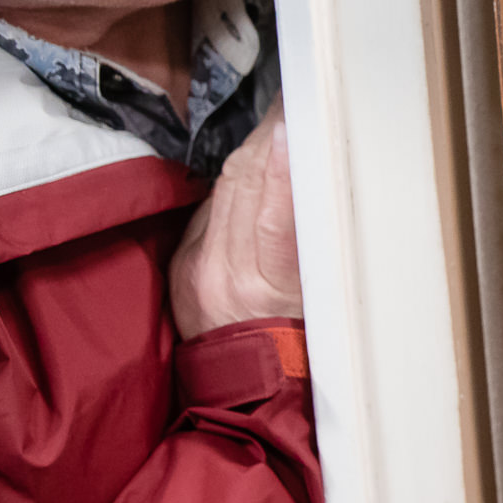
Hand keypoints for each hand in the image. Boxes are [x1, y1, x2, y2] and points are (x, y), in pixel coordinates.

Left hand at [169, 100, 302, 338]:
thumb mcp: (321, 304)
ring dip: (251, 150)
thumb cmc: (302, 352)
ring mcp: (198, 271)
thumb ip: (310, 247)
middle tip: (291, 104)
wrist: (248, 399)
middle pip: (244, 186)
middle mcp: (226, 277)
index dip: (282, 162)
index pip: (273, 213)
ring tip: (276, 122)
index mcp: (269, 292)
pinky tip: (252, 165)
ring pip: (225, 190)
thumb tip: (313, 184)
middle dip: (267, 138)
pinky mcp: (181, 269)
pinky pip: (208, 210)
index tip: (295, 121)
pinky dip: (233, 185)